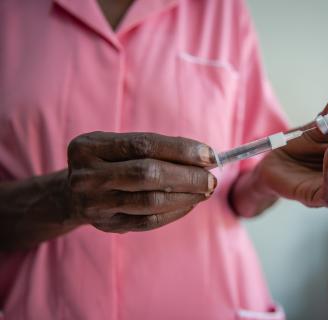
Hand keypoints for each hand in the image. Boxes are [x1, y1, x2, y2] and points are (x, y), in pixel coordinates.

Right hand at [66, 132, 216, 232]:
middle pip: (147, 174)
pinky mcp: (107, 226)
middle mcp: (88, 176)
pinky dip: (175, 212)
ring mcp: (95, 204)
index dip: (180, 150)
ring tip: (206, 190)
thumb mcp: (118, 146)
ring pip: (150, 201)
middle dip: (187, 176)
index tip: (209, 155)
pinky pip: (148, 221)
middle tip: (212, 178)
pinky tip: (190, 203)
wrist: (71, 195)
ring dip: (186, 196)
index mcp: (90, 146)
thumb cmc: (107, 163)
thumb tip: (203, 157)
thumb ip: (155, 148)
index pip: (144, 145)